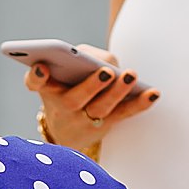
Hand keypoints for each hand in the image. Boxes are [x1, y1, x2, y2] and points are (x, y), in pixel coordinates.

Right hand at [25, 44, 157, 149]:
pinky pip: (125, 113)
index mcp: (47, 90)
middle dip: (91, 85)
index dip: (36, 76)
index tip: (42, 67)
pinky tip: (154, 93)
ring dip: (118, 92)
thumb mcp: (60, 76)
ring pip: (102, 107)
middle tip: (106, 72)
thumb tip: (106, 61)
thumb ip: (77, 59)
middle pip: (74, 99)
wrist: (68, 129)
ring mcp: (85, 119)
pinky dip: (140, 103)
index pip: (34, 83)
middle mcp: (63, 107)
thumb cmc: (66, 89)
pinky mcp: (107, 124)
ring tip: (130, 76)